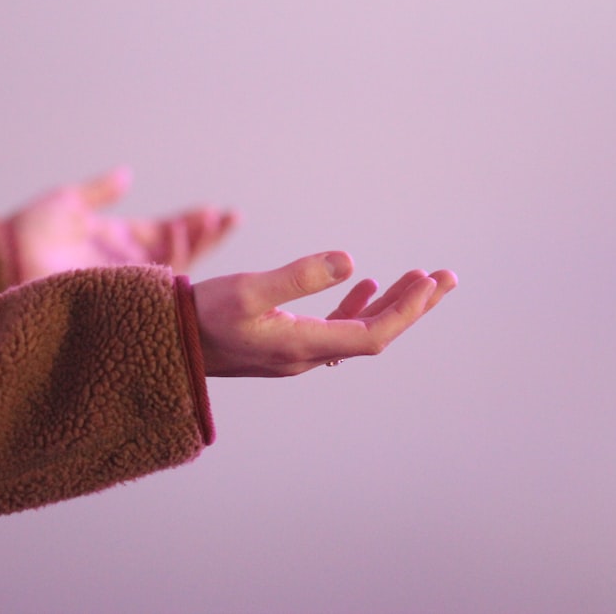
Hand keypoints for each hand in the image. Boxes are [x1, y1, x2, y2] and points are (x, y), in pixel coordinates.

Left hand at [10, 167, 237, 280]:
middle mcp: (127, 263)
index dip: (192, 224)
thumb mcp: (69, 201)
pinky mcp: (120, 292)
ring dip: (196, 243)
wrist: (4, 257)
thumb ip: (102, 190)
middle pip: (179, 251)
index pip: (165, 233)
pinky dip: (173, 259)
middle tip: (231, 218)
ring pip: (174, 267)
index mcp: (118, 239)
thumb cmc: (27, 230)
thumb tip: (128, 175)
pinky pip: (157, 281)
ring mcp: (126, 279)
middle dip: (207, 235)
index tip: (217, 211)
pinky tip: (183, 237)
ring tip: (214, 222)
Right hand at [193, 251, 456, 376]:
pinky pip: (335, 328)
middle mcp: (307, 355)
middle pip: (374, 335)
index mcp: (303, 346)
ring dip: (390, 306)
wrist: (168, 341)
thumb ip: (298, 276)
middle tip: (446, 278)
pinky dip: (356, 307)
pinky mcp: (285, 343)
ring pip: (358, 330)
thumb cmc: (203, 315)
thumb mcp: (249, 290)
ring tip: (419, 279)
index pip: (372, 336)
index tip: (430, 281)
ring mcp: (297, 352)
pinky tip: (365, 285)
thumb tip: (351, 261)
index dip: (406, 311)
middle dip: (413, 307)